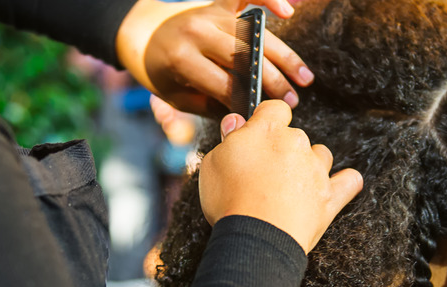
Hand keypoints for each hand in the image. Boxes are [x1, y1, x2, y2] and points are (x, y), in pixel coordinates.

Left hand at [116, 0, 313, 115]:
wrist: (141, 33)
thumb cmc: (161, 72)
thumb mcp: (177, 96)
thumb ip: (210, 105)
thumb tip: (245, 116)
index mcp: (182, 60)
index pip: (224, 84)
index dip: (246, 102)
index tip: (265, 115)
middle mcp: (197, 32)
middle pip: (245, 58)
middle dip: (273, 81)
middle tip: (293, 100)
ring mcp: (209, 15)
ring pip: (255, 35)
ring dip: (283, 56)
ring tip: (304, 77)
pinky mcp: (217, 4)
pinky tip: (289, 10)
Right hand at [199, 100, 362, 253]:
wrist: (256, 238)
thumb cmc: (229, 200)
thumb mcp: (213, 164)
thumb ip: (229, 139)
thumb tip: (236, 122)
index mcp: (267, 131)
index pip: (275, 109)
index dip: (266, 118)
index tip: (257, 132)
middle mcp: (297, 144)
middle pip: (296, 135)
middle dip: (283, 149)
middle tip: (264, 173)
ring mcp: (316, 171)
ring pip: (321, 155)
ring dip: (311, 164)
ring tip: (292, 184)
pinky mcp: (330, 197)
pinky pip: (348, 182)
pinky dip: (346, 182)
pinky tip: (340, 185)